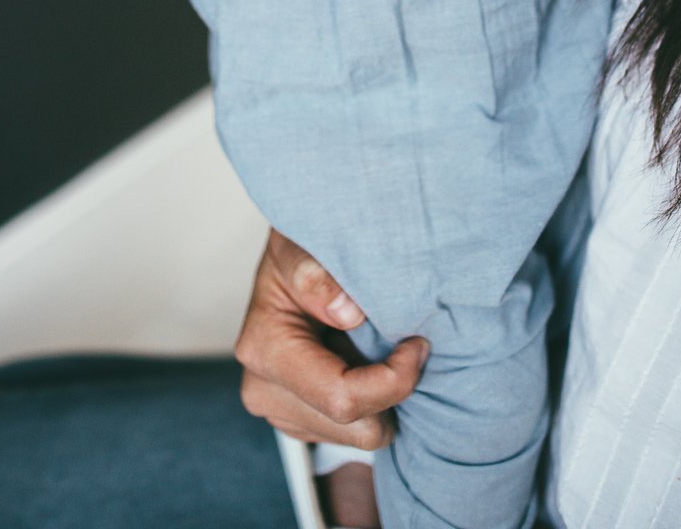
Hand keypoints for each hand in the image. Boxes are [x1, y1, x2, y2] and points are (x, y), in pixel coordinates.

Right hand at [235, 230, 427, 447]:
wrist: (293, 257)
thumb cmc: (300, 245)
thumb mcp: (302, 244)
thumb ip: (318, 275)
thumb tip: (347, 312)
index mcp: (264, 350)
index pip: (342, 399)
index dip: (393, 380)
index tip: (417, 344)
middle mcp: (264, 391)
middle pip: (357, 429)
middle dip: (390, 392)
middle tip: (400, 342)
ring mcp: (280, 411)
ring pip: (359, 436)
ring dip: (381, 398)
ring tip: (375, 347)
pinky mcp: (298, 419)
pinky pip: (353, 432)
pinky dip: (370, 403)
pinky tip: (362, 359)